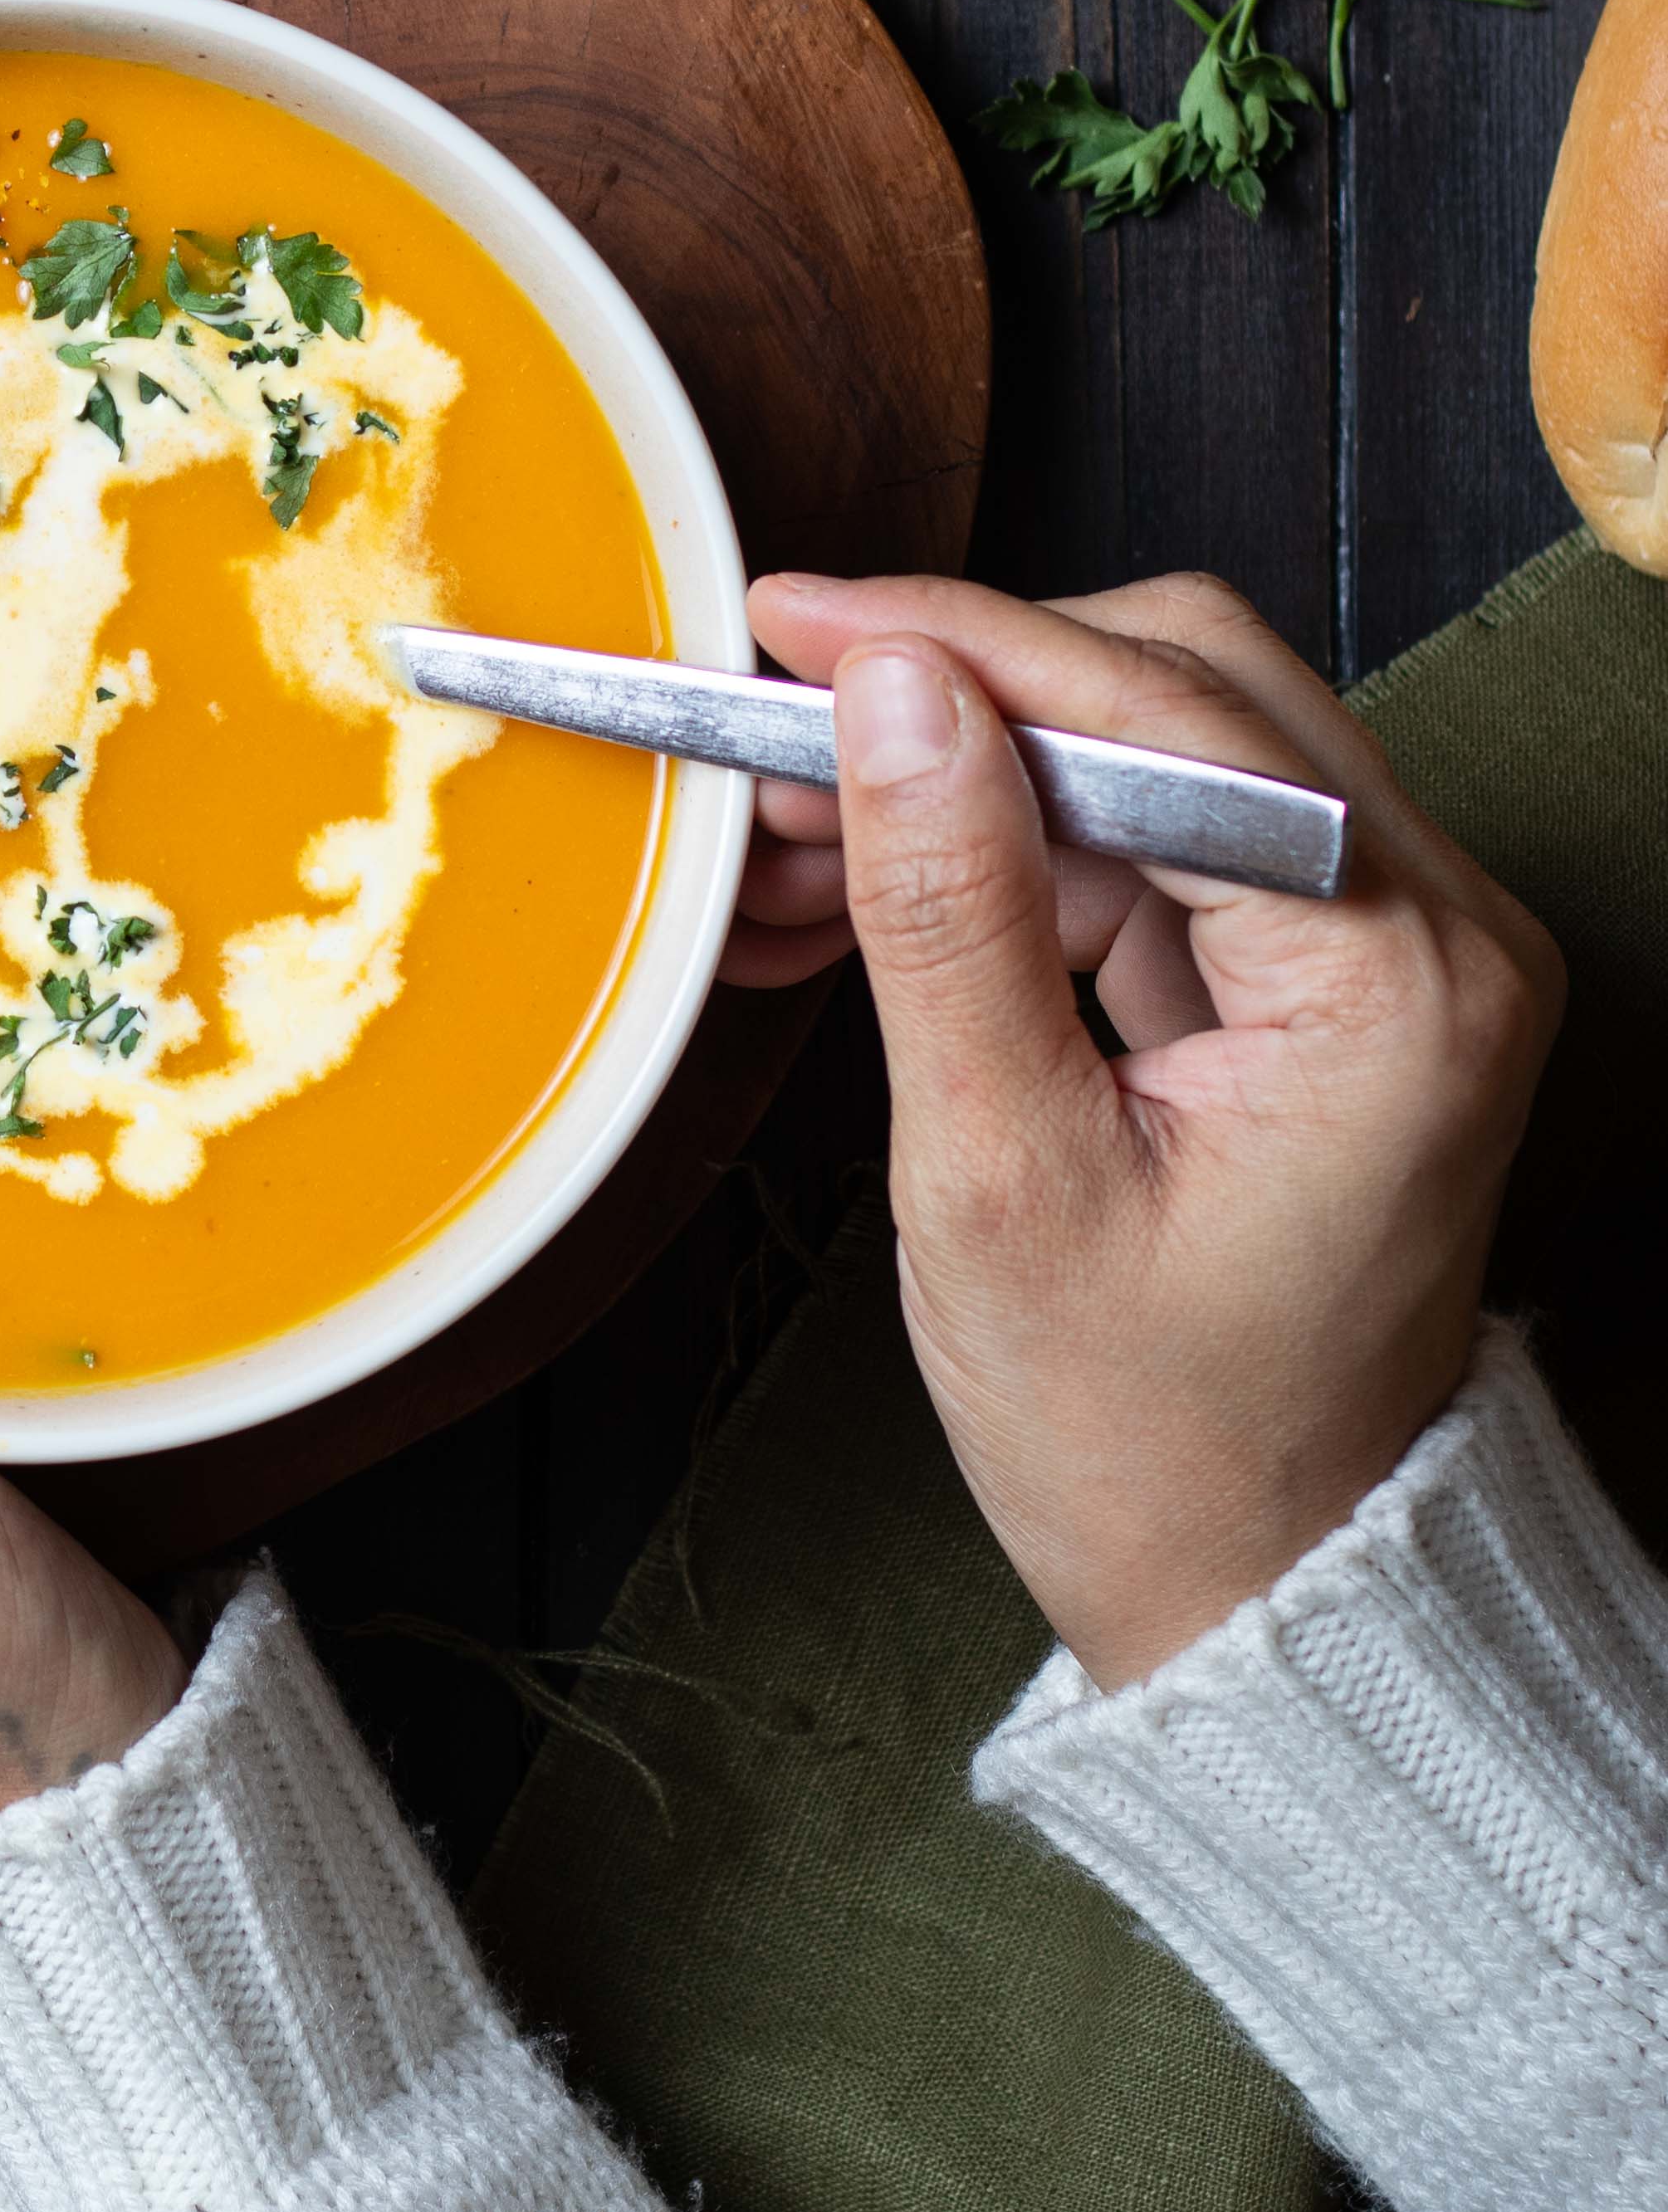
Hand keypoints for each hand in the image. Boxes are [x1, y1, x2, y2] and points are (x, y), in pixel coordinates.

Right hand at [714, 571, 1560, 1686]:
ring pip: (1160, 753)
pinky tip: (860, 895)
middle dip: (958, 696)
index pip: (1163, 711)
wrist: (1256, 1591)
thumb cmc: (1147, 1439)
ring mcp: (1402, 952)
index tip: (788, 620)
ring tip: (782, 844)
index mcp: (1401, 978)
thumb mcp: (999, 1174)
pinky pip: (1165, 849)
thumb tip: (888, 688)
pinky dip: (1013, 857)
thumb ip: (946, 910)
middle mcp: (1443, 931)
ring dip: (966, 777)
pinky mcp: (1339, 984)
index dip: (956, 642)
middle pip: (1183, 689)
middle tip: (768, 733)